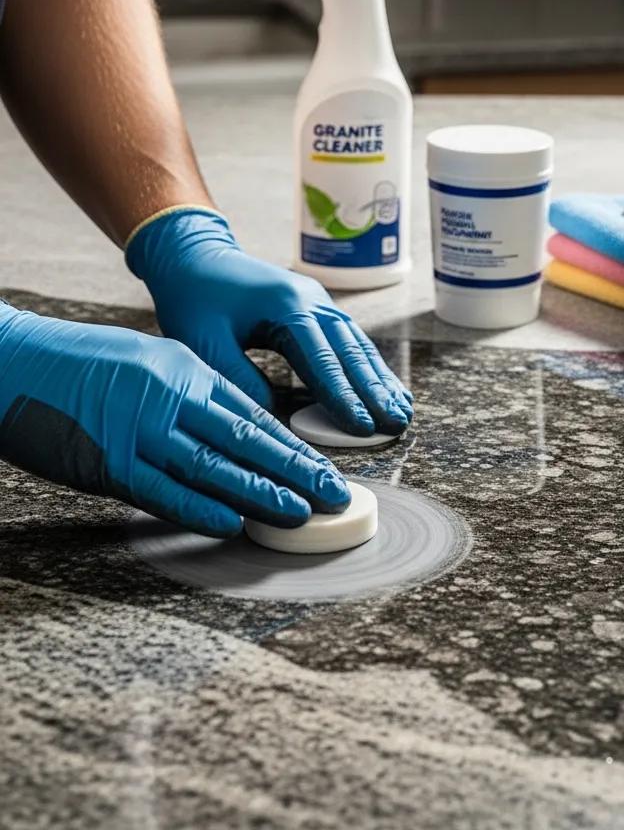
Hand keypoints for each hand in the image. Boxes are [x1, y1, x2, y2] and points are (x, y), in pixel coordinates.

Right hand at [0, 301, 349, 536]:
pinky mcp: (106, 459)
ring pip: (214, 465)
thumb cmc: (74, 363)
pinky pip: (162, 489)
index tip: (322, 468)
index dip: (291, 446)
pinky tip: (233, 522)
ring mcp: (139, 428)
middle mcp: (170, 396)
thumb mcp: (143, 362)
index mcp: (184, 370)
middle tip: (334, 494)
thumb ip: (186, 393)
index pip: (252, 414)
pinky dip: (199, 507)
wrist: (9, 358)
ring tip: (300, 512)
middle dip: (295, 470)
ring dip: (261, 492)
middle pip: (246, 439)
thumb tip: (230, 427)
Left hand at [125, 208, 412, 436]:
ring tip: (403, 410)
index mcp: (286, 306)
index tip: (362, 425)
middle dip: (375, 391)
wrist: (196, 255)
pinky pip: (350, 340)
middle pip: (351, 351)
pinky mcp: (318, 308)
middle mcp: (311, 301)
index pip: (322, 359)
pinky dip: (369, 366)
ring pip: (357, 345)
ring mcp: (319, 302)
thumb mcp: (203, 342)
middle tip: (397, 423)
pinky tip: (386, 387)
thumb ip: (239, 379)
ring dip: (381, 380)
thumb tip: (275, 415)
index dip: (343, 396)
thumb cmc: (194, 297)